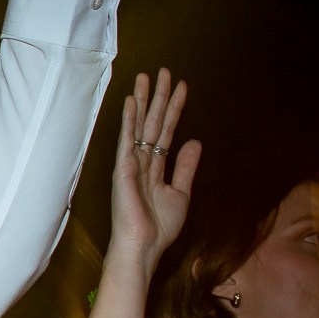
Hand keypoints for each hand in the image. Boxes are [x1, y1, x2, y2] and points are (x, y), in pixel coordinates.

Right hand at [108, 68, 200, 268]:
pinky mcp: (124, 170)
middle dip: (159, 97)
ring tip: (147, 76)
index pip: (166, 131)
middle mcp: (142, 162)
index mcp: (155, 168)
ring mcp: (132, 164)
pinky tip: (133, 101)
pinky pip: (128, 140)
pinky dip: (130, 120)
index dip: (174, 109)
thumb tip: (194, 141)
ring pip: (140, 125)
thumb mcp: (181, 194)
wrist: (143, 247)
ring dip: (144, 100)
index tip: (182, 87)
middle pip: (153, 122)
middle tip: (164, 70)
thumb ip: (185, 167)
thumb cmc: (158, 228)